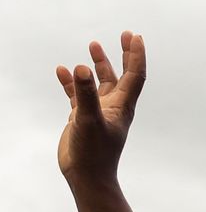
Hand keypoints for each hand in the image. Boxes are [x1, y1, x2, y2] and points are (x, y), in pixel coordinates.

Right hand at [55, 32, 144, 181]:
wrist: (87, 176)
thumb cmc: (94, 152)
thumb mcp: (88, 119)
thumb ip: (85, 93)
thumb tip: (81, 68)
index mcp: (122, 106)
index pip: (134, 75)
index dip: (136, 56)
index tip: (135, 37)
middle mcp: (113, 106)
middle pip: (121, 75)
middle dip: (123, 55)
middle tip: (124, 35)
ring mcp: (98, 112)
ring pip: (99, 82)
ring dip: (97, 65)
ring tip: (93, 45)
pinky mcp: (83, 118)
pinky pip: (78, 94)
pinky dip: (72, 82)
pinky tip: (63, 70)